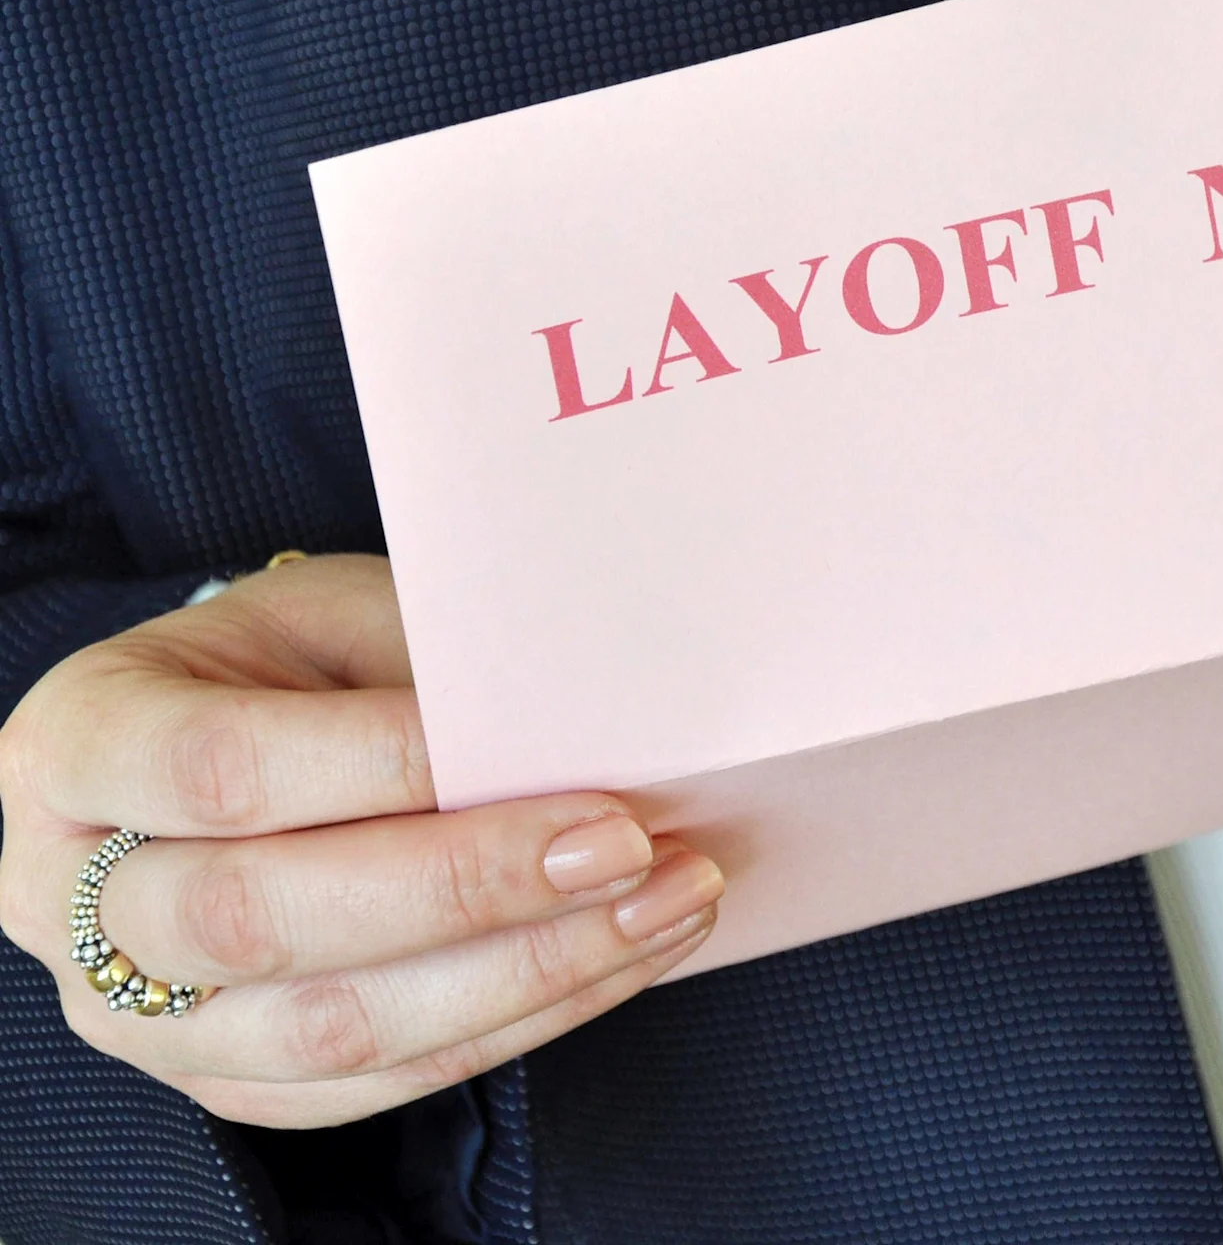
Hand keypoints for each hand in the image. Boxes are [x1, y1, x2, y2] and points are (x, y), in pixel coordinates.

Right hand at [0, 554, 719, 1126]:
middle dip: (471, 887)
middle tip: (631, 842)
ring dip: (527, 971)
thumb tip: (581, 715)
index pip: (226, 769)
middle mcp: (76, 896)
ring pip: (333, 1030)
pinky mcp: (230, 1082)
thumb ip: (423, 666)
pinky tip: (625, 959)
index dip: (384, 767)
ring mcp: (141, 1014)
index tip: (542, 746)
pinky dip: (521, 1021)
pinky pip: (380, 1084)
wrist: (223, 742)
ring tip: (669, 902)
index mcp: (83, 743)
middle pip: (268, 920)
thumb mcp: (328, 616)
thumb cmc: (287, 663)